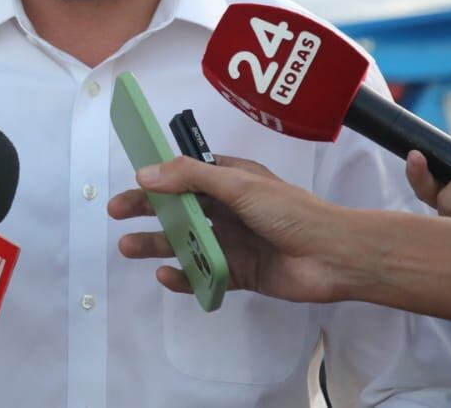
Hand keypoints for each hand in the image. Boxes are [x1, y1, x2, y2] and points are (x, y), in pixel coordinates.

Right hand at [110, 155, 357, 304]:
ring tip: (129, 248)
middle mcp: (228, 209)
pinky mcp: (239, 273)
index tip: (130, 180)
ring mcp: (233, 242)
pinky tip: (167, 276)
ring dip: (157, 244)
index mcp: (229, 180)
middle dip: (147, 210)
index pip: (185, 174)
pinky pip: (203, 274)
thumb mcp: (237, 183)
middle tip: (117, 213)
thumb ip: (190, 177)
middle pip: (178, 208)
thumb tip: (146, 174)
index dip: (157, 177)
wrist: (333, 256)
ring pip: (186, 242)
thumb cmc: (289, 211)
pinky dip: (184, 276)